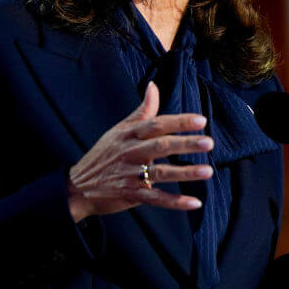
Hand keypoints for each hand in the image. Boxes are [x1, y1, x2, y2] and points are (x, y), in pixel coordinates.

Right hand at [67, 82, 213, 222]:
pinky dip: (175, 202)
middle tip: (209, 143)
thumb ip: (141, 111)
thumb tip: (153, 86)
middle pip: (160, 146)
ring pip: (160, 173)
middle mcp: (130, 152)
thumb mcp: (119, 130)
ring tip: (208, 171)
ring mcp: (130, 174)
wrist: (79, 185)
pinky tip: (195, 202)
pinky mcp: (130, 194)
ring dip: (185, 172)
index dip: (179, 122)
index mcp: (129, 134)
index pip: (156, 124)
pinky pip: (156, 199)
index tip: (201, 120)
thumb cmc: (104, 154)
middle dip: (185, 144)